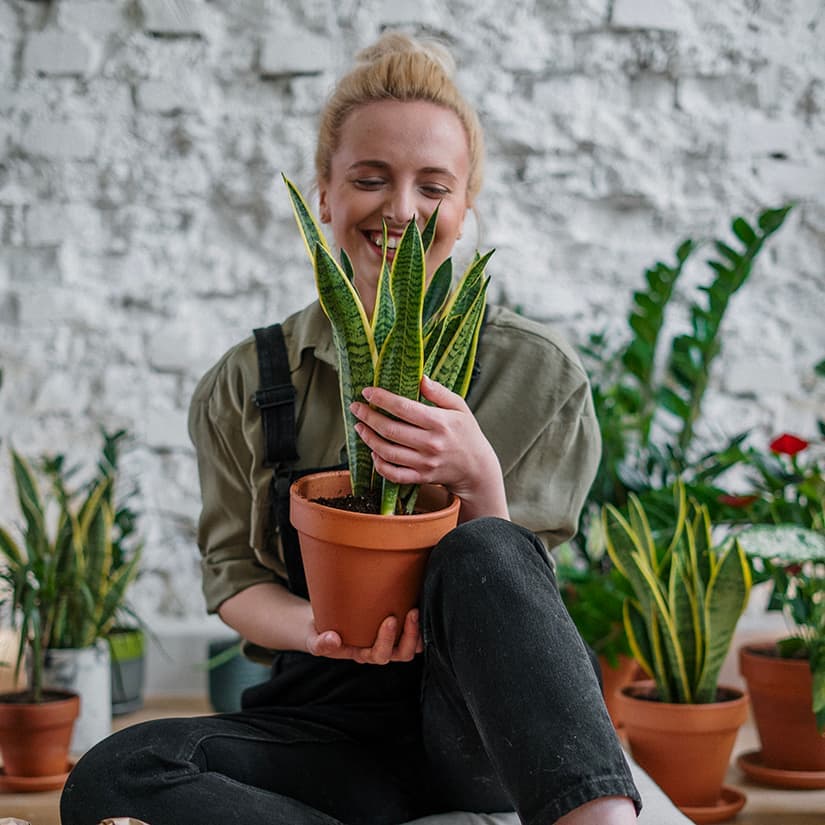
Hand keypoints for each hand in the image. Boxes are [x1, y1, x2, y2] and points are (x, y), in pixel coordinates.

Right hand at [306, 609, 422, 664]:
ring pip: (411, 646)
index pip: (380, 655)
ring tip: (417, 609)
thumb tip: (333, 640)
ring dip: (418, 631)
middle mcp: (379, 650)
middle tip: (411, 612)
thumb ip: (320, 643)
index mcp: (363, 654)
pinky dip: (419, 623)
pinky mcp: (394, 628)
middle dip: (410, 636)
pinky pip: (412, 632)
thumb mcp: (313, 640)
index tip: (390, 618)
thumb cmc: (320, 633)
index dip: (388, 640)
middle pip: (402, 654)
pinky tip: (419, 602)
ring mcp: (388, 640)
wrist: (321, 626)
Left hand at [350, 375, 508, 520]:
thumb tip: (420, 378)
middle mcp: (430, 444)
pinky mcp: (420, 477)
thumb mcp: (459, 407)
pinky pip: (393, 474)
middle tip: (356, 407)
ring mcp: (424, 463)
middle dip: (368, 417)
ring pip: (387, 452)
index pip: (404, 408)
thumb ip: (439, 392)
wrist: (476, 468)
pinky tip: (374, 451)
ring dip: (369, 438)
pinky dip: (379, 464)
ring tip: (360, 427)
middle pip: (390, 430)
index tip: (367, 391)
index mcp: (439, 422)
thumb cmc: (466, 433)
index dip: (382, 399)